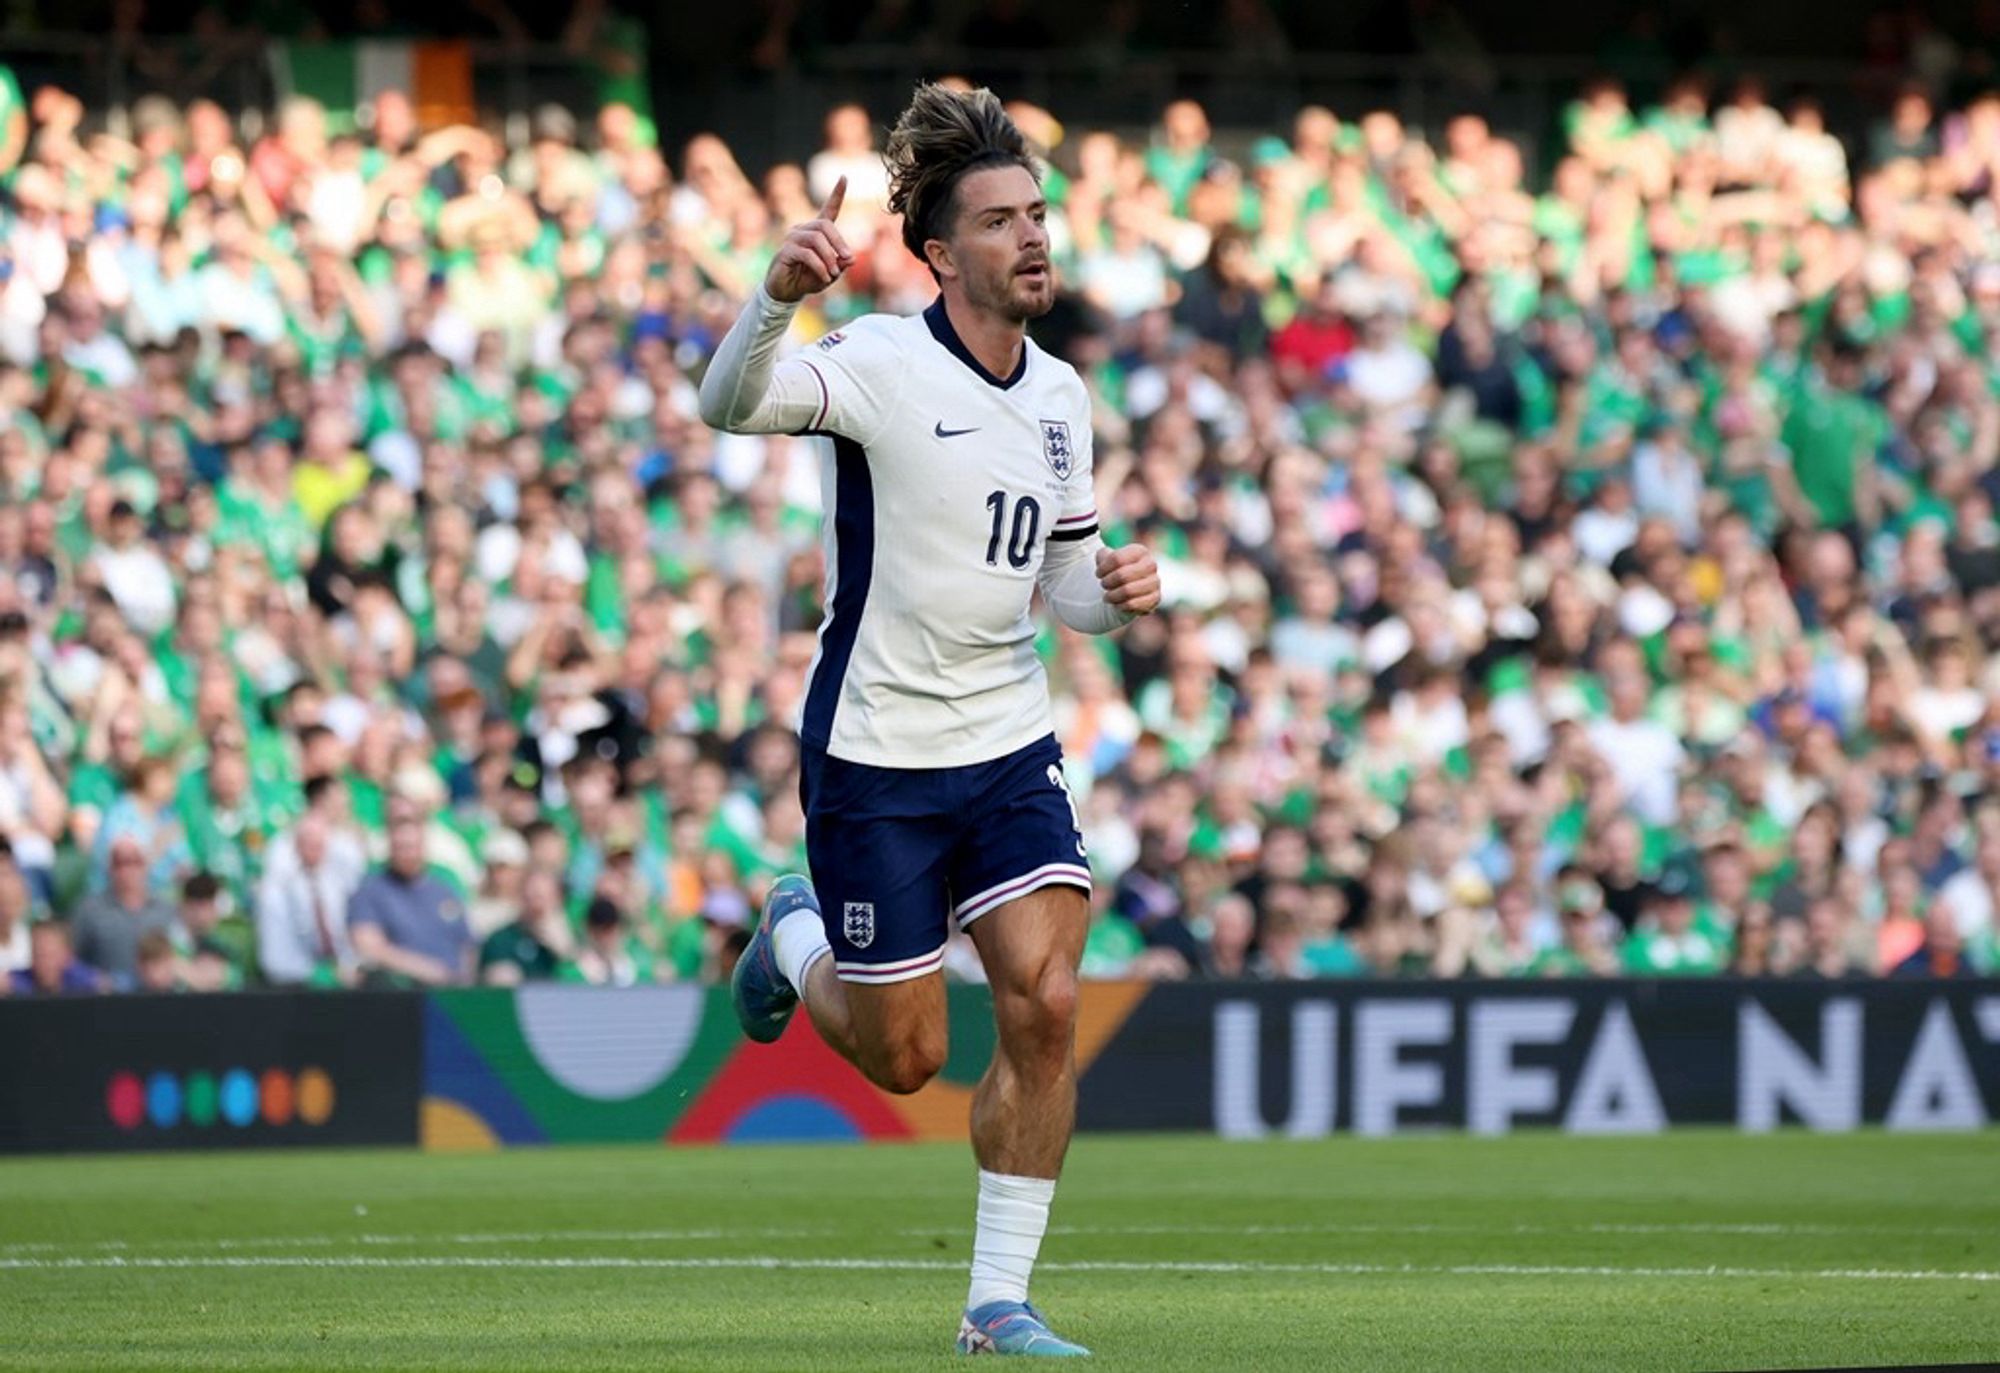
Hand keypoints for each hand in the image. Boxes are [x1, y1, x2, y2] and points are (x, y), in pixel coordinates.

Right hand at [763, 177, 852, 303]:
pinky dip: (819, 266)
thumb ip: (840, 265)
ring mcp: (792, 239)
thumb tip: (851, 259)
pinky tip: (825, 277)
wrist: (785, 292)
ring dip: (829, 257)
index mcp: (816, 232)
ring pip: (816, 239)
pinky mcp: (785, 251)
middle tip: (848, 258)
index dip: (836, 194)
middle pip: (824, 225)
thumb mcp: (829, 274)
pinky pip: (807, 254)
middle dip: (839, 242)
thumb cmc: (806, 280)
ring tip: (833, 274)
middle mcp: (803, 230)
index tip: (844, 177)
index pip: (828, 209)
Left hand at [1096, 544, 1160, 616]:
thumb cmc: (1114, 572)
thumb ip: (1102, 555)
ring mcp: (1155, 582)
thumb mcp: (1105, 559)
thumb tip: (1103, 556)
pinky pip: (1133, 604)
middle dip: (1107, 583)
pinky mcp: (1155, 598)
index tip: (1098, 574)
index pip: (1117, 559)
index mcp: (1140, 551)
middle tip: (1103, 585)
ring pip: (1128, 591)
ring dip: (1112, 596)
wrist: (1125, 590)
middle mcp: (1150, 564)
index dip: (1102, 569)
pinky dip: (1121, 606)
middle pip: (1122, 575)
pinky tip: (1117, 604)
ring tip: (1107, 596)